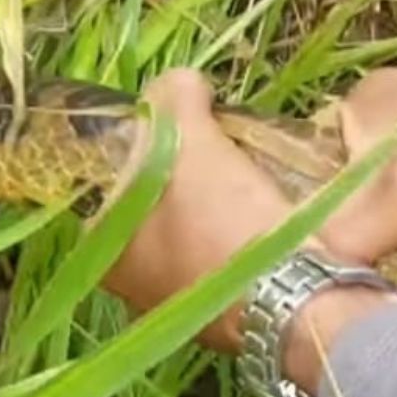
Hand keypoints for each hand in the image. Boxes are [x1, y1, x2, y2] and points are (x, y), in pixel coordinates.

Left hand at [98, 70, 394, 396]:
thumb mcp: (191, 144)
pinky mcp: (222, 313)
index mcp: (100, 249)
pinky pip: (220, 256)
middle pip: (149, 204)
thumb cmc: (223, 223)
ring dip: (212, 203)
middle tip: (219, 146)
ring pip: (187, 231)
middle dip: (182, 173)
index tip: (181, 127)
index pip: (108, 179)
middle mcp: (127, 284)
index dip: (142, 144)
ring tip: (245, 175)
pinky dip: (236, 233)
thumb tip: (177, 83)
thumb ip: (173, 102)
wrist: (295, 301)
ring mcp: (174, 303)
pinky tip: (261, 213)